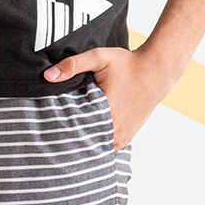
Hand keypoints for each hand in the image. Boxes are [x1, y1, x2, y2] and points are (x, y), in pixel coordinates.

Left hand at [43, 45, 175, 148]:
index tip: (49, 124)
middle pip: (84, 141)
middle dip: (70, 136)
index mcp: (106, 112)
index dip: (60, 128)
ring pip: (95, 147)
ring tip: (68, 133)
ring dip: (83, 141)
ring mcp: (122, 137)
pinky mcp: (126, 138)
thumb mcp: (99, 58)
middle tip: (54, 130)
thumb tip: (48, 76)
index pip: (75, 130)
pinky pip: (106, 147)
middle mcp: (115, 129)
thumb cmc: (127, 64)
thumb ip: (73, 65)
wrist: (155, 72)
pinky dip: (96, 142)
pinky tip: (85, 134)